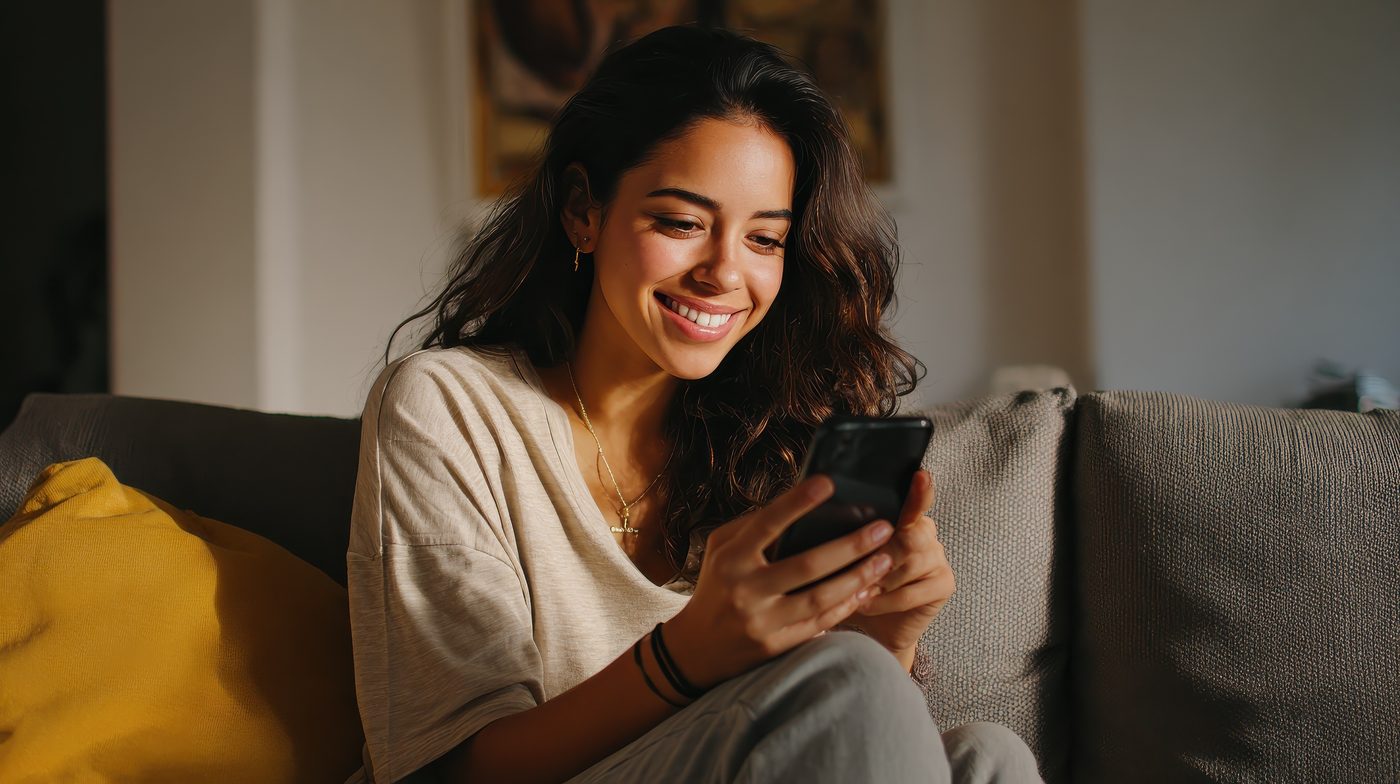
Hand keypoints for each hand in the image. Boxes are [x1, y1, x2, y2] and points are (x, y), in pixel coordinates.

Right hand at [662, 475, 897, 688]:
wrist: (697, 648)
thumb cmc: (717, 585)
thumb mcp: (721, 548)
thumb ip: (752, 526)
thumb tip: (796, 501)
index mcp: (730, 558)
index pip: (767, 524)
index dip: (797, 503)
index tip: (828, 482)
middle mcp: (745, 589)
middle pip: (807, 565)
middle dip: (850, 546)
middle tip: (883, 528)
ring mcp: (761, 621)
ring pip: (820, 598)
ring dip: (858, 577)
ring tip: (885, 559)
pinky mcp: (775, 645)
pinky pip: (820, 623)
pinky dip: (846, 605)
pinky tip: (868, 589)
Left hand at [839, 471, 954, 666]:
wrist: (875, 628)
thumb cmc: (856, 586)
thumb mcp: (847, 558)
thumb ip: (848, 538)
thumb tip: (824, 520)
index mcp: (905, 520)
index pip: (915, 502)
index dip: (920, 491)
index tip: (920, 476)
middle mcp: (927, 534)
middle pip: (909, 536)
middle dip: (879, 557)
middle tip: (857, 571)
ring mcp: (939, 558)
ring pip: (909, 564)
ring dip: (878, 581)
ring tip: (857, 592)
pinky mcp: (945, 584)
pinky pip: (912, 591)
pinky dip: (885, 601)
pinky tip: (867, 604)